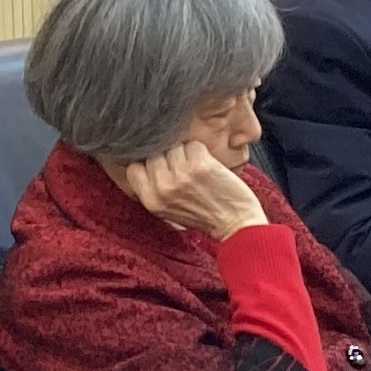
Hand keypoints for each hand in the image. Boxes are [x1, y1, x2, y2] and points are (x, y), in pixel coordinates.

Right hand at [114, 143, 266, 238]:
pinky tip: (209, 166)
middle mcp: (162, 188)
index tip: (161, 166)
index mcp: (151, 200)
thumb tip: (143, 159)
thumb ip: (154, 187)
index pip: (133, 167)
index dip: (147, 163)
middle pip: (154, 153)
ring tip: (198, 170)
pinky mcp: (200, 166)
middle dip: (169, 157)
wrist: (237, 225)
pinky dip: (202, 152)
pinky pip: (193, 145)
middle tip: (186, 169)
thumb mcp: (168, 209)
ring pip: (173, 146)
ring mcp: (181, 176)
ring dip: (186, 153)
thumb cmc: (205, 216)